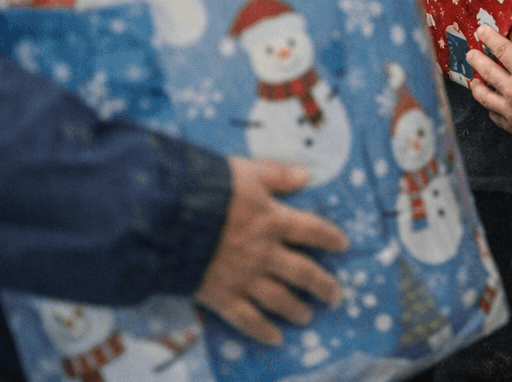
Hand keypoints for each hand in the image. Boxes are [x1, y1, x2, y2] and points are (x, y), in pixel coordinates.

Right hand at [195, 158, 347, 345]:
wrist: (169, 220)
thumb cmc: (207, 191)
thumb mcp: (246, 172)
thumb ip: (277, 174)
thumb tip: (305, 175)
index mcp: (273, 221)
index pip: (312, 230)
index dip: (330, 238)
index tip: (342, 246)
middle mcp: (265, 253)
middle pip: (303, 272)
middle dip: (322, 285)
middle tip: (335, 296)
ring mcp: (245, 277)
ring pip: (280, 298)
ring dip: (297, 309)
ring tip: (308, 316)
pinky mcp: (223, 296)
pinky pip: (247, 319)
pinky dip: (263, 330)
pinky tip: (275, 338)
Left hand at [468, 9, 511, 153]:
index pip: (501, 50)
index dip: (489, 38)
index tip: (481, 30)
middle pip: (487, 72)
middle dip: (476, 60)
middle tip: (470, 54)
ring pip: (485, 97)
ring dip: (477, 88)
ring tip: (474, 82)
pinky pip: (495, 117)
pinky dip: (491, 110)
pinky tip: (492, 108)